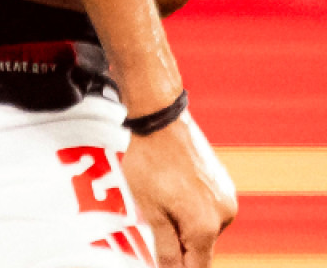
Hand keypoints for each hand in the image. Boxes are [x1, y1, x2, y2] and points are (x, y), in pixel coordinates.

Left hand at [126, 112, 236, 267]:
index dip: (180, 267)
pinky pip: (209, 207)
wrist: (162, 124)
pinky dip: (192, 206)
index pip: (198, 266)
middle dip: (179, 241)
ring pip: (205, 226)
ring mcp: (228, 198)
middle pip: (201, 246)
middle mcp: (224, 215)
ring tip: (161, 197)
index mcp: (205, 227)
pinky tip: (172, 188)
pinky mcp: (225, 184)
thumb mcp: (150, 211)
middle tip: (155, 217)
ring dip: (185, 222)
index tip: (168, 262)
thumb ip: (165, 246)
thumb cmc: (151, 164)